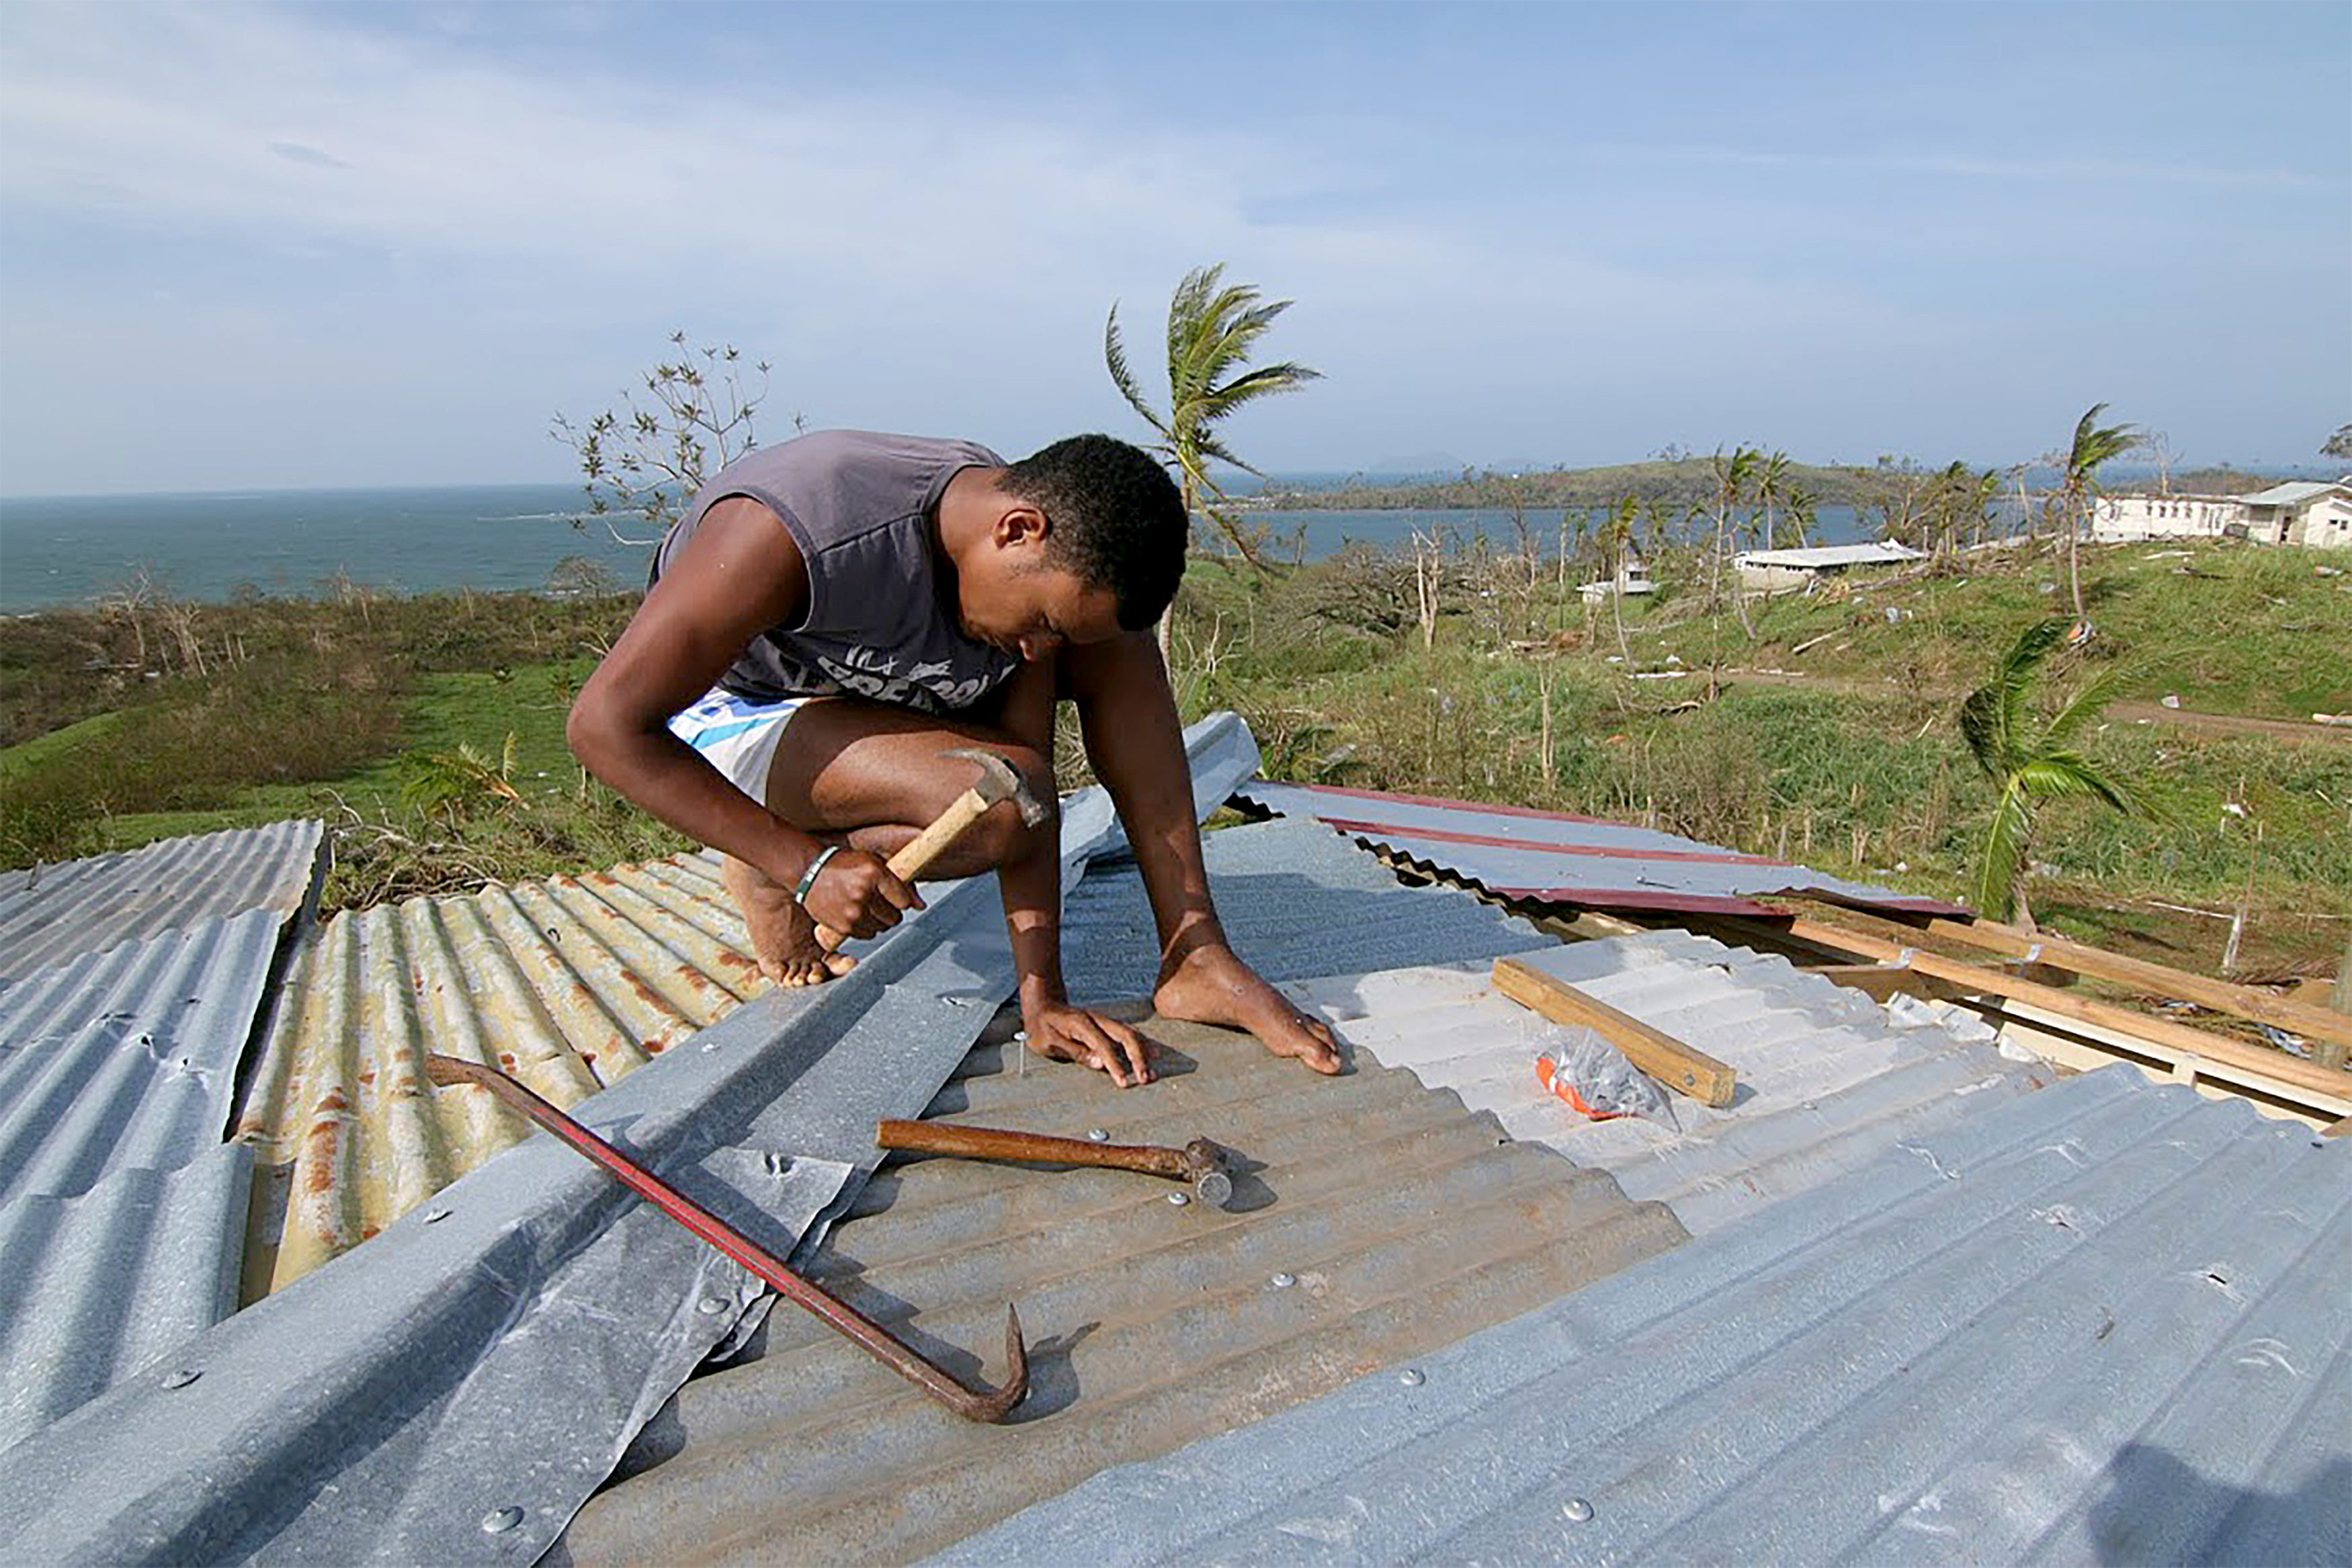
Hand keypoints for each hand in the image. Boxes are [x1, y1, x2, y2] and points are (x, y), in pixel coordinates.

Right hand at [803, 848, 922, 941]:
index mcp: (874, 872)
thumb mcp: (873, 862)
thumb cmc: (845, 864)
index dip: (903, 901)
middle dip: (891, 912)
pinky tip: (856, 915)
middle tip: (879, 903)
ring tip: (866, 908)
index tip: (896, 898)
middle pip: (895, 917)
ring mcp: (853, 911)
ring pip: (882, 928)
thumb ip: (900, 882)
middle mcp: (864, 892)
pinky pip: (867, 935)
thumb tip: (921, 906)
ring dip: (879, 921)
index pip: (904, 900)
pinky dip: (865, 928)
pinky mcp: (843, 925)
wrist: (809, 871)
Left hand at [1023, 1001, 1153, 1087]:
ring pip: (1130, 1033)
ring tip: (1154, 1071)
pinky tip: (1152, 1054)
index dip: (1115, 1065)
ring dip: (1144, 1052)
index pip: (1104, 1046)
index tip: (1124, 1082)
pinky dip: (1142, 1045)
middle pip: (1125, 1035)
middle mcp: (1097, 1020)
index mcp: (1081, 1024)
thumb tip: (1100, 1064)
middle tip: (1145, 1078)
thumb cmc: (1041, 1027)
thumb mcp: (1048, 1042)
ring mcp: (1103, 1021)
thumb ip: (1074, 1051)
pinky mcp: (1106, 1026)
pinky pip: (1128, 1034)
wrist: (1042, 1005)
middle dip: (1139, 1057)